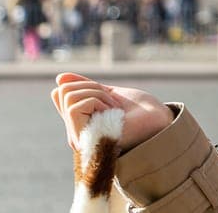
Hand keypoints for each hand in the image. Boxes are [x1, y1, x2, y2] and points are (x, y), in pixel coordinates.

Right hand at [50, 72, 174, 152]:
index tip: (106, 94)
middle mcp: (75, 134)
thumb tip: (59, 78)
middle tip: (113, 103)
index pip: (60, 94)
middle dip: (93, 87)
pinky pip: (75, 107)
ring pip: (69, 96)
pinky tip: (113, 114)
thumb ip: (85, 88)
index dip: (83, 84)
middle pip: (63, 91)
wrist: (158, 120)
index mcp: (80, 123)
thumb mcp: (107, 93)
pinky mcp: (83, 138)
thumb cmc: (139, 110)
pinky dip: (98, 102)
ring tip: (114, 109)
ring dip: (98, 94)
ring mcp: (78, 138)